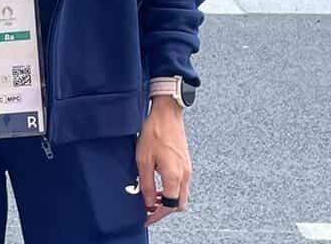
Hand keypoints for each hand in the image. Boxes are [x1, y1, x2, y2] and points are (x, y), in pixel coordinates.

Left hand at [136, 99, 190, 224]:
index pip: (169, 206)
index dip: (157, 215)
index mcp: (174, 176)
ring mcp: (187, 169)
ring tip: (152, 197)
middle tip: (149, 209)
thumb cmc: (155, 131)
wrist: (167, 113)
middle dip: (164, 210)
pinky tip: (159, 185)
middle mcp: (184, 175)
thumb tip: (147, 201)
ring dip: (168, 200)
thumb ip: (146, 184)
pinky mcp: (186, 163)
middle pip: (178, 204)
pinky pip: (181, 184)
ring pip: (181, 195)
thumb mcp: (143, 160)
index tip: (147, 218)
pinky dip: (171, 190)